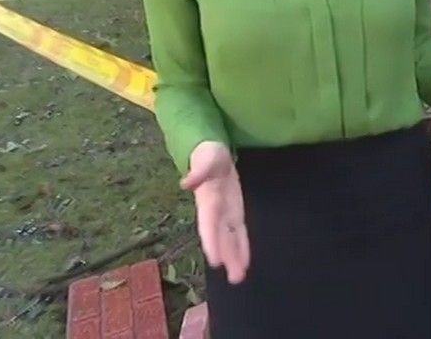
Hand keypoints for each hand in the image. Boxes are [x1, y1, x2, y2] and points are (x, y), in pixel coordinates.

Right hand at [182, 141, 249, 283]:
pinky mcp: (234, 212)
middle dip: (227, 256)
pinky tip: (244, 262)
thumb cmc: (207, 154)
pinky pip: (238, 232)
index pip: (209, 223)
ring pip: (230, 238)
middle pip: (221, 237)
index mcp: (208, 199)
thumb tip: (186, 183)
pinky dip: (241, 246)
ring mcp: (225, 213)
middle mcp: (215, 211)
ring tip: (239, 277)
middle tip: (234, 278)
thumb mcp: (206, 157)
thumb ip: (198, 170)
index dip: (212, 240)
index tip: (215, 260)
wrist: (211, 152)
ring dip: (234, 257)